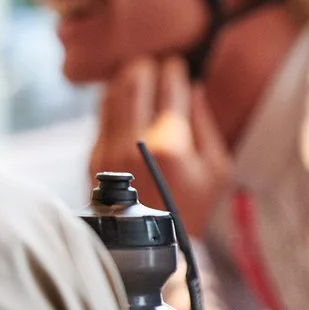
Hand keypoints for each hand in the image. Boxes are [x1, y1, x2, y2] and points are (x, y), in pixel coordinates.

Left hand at [91, 56, 230, 228]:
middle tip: (155, 65)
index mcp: (170, 145)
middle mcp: (134, 143)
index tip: (177, 65)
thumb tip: (193, 88)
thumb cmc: (192, 208)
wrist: (153, 244)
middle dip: (146, 67)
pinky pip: (101, 116)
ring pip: (112, 95)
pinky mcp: (93, 158)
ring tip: (139, 76)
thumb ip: (205, 124)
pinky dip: (113, 101)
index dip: (173, 70)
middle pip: (135, 83)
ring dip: (126, 79)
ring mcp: (108, 150)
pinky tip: (125, 100)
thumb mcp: (215, 169)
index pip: (169, 88)